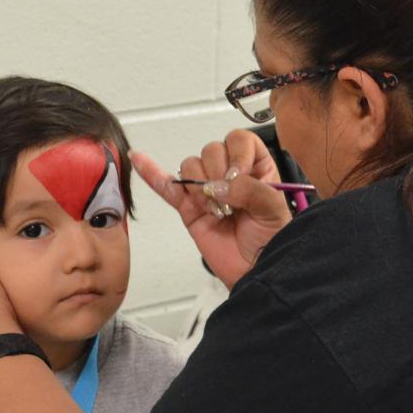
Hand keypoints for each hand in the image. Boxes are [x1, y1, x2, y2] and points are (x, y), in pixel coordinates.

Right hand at [131, 129, 291, 289]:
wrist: (256, 271)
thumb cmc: (271, 241)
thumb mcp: (273, 209)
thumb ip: (250, 190)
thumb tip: (217, 186)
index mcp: (256, 167)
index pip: (239, 141)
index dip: (237, 154)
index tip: (240, 175)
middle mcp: (230, 174)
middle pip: (211, 151)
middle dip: (218, 173)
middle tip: (230, 202)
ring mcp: (207, 191)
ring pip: (190, 167)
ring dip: (200, 186)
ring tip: (215, 210)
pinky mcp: (189, 209)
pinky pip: (167, 187)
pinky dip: (152, 173)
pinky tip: (139, 159)